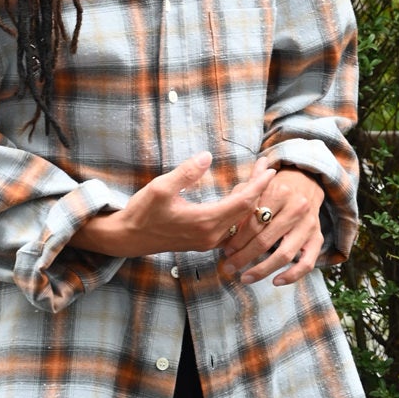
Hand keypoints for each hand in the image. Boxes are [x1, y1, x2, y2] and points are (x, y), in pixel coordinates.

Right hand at [73, 153, 275, 258]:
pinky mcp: (204, 241)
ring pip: (240, 220)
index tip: (270, 168)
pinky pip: (231, 226)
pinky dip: (239, 210)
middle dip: (259, 188)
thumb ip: (186, 172)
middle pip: (247, 211)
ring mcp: (209, 241)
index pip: (243, 202)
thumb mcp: (160, 188)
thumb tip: (207, 156)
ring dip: (250, 199)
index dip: (258, 185)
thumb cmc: (142, 212)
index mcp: (205, 222)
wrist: (128, 238)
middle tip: (265, 166)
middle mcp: (212, 235)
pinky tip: (238, 194)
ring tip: (256, 177)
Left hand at [220, 160, 324, 286]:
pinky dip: (292, 275)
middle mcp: (297, 208)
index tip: (225, 251)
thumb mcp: (257, 186)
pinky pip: (307, 263)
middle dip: (244, 257)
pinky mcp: (318, 238)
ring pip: (284, 254)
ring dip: (262, 270)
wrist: (306, 183)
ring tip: (245, 278)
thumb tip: (225, 229)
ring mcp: (309, 225)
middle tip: (229, 267)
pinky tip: (276, 281)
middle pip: (266, 240)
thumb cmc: (274, 188)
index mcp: (279, 192)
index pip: (254, 222)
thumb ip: (242, 202)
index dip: (237, 239)